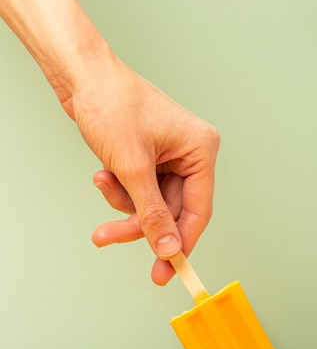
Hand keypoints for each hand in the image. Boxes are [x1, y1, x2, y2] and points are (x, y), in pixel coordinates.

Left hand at [67, 55, 219, 284]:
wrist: (83, 76)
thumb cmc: (113, 104)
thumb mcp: (133, 166)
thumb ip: (152, 213)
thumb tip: (169, 249)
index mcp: (200, 150)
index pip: (198, 210)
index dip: (181, 243)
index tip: (166, 271)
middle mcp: (190, 154)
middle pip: (170, 210)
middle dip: (138, 222)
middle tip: (107, 237)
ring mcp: (169, 156)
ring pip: (151, 202)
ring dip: (123, 203)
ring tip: (101, 183)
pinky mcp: (149, 157)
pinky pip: (138, 189)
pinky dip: (119, 188)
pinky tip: (103, 173)